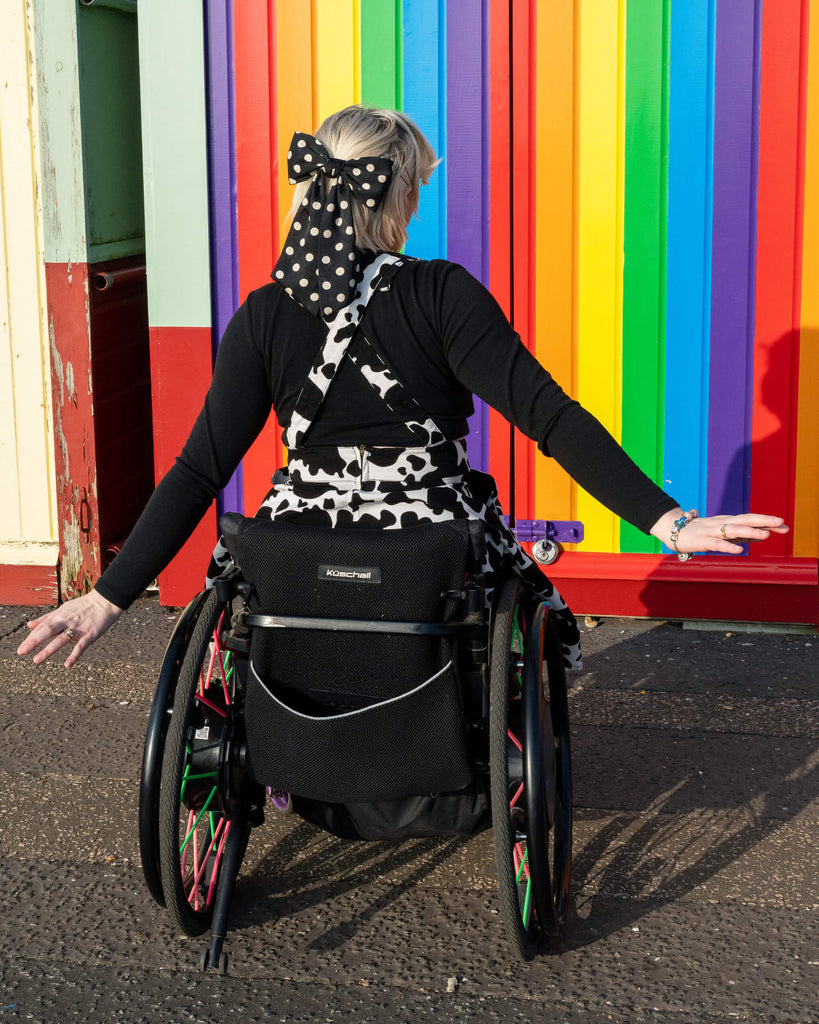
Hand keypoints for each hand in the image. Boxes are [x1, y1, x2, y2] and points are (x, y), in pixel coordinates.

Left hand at [16, 590, 123, 667]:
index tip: (21, 649)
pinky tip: (67, 665)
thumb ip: (46, 618)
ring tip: (36, 660)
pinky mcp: (90, 634)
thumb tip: (29, 625)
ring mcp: (78, 628)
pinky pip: (81, 646)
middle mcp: (67, 621)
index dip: (31, 638)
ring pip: (61, 639)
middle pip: (47, 631)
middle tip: (22, 652)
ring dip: (48, 650)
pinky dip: (74, 655)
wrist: (106, 601)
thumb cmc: (83, 606)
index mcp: (59, 615)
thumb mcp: (63, 609)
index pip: (42, 627)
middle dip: (34, 641)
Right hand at [650, 509, 788, 556]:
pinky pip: (717, 543)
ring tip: (766, 535)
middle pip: (745, 519)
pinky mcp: (703, 540)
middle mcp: (723, 523)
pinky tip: (739, 550)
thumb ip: (743, 534)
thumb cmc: (701, 532)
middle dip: (764, 521)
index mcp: (728, 521)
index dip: (767, 522)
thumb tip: (764, 534)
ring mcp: (713, 531)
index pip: (751, 519)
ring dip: (750, 531)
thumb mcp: (724, 532)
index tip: (785, 526)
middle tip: (781, 523)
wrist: (674, 531)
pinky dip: (728, 546)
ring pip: (733, 530)